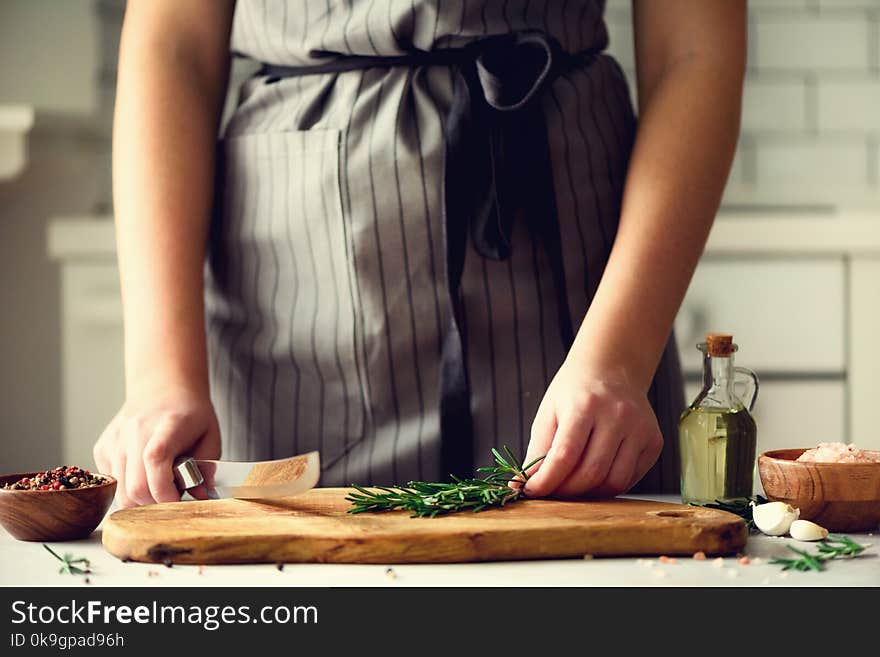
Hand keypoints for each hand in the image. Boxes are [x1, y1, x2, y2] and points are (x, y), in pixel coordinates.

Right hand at [93, 385, 220, 507]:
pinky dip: (128, 487)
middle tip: (171, 496)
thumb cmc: (189, 415)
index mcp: (168, 426)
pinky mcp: (102, 449)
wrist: (163, 389)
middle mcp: (135, 431)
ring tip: (158, 484)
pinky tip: (143, 472)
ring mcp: (115, 440)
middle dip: (155, 503)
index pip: (155, 460)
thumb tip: (198, 497)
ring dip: (141, 499)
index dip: (165, 491)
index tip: (179, 501)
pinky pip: (112, 483)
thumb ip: (207, 468)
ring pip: (120, 492)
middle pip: (135, 487)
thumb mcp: (210, 437)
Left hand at [522, 359, 662, 498]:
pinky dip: (609, 486)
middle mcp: (617, 415)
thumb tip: (524, 485)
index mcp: (586, 405)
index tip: (532, 491)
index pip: (565, 455)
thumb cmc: (575, 391)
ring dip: (589, 493)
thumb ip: (538, 450)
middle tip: (553, 492)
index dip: (546, 481)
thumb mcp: (548, 412)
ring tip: (573, 486)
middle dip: (566, 491)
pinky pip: (630, 478)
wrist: (612, 369)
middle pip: (591, 473)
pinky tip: (596, 475)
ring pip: (614, 482)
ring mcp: (640, 429)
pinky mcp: (654, 441)